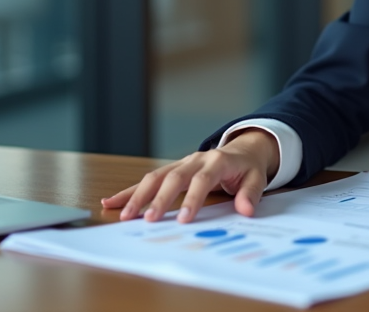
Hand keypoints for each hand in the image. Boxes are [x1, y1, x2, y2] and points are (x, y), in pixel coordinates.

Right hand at [101, 129, 279, 222]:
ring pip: (155, 176)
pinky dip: (129, 191)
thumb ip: (250, 193)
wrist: (242, 149)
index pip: (202, 179)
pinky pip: (148, 179)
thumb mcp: (257, 178)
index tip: (183, 219)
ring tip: (124, 215)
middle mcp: (195, 159)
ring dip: (138, 195)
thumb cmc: (247, 167)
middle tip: (147, 220)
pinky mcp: (171, 169)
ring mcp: (180, 163)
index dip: (192, 198)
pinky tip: (111, 202)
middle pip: (173, 177)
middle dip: (159, 199)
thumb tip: (246, 210)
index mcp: (217, 161)